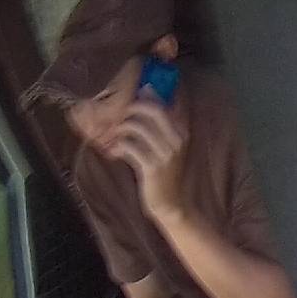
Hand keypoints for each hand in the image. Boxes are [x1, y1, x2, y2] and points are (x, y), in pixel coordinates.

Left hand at [106, 95, 188, 220]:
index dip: (147, 96)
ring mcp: (166, 154)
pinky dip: (118, 147)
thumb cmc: (165, 174)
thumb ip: (160, 124)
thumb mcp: (168, 147)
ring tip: (114, 136)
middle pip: (152, 110)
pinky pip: (129, 146)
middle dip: (131, 108)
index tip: (132, 97)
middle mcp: (177, 141)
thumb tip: (148, 93)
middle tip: (119, 116)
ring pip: (137, 127)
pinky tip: (115, 153)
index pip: (166, 104)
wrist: (171, 204)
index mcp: (182, 133)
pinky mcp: (152, 167)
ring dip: (120, 129)